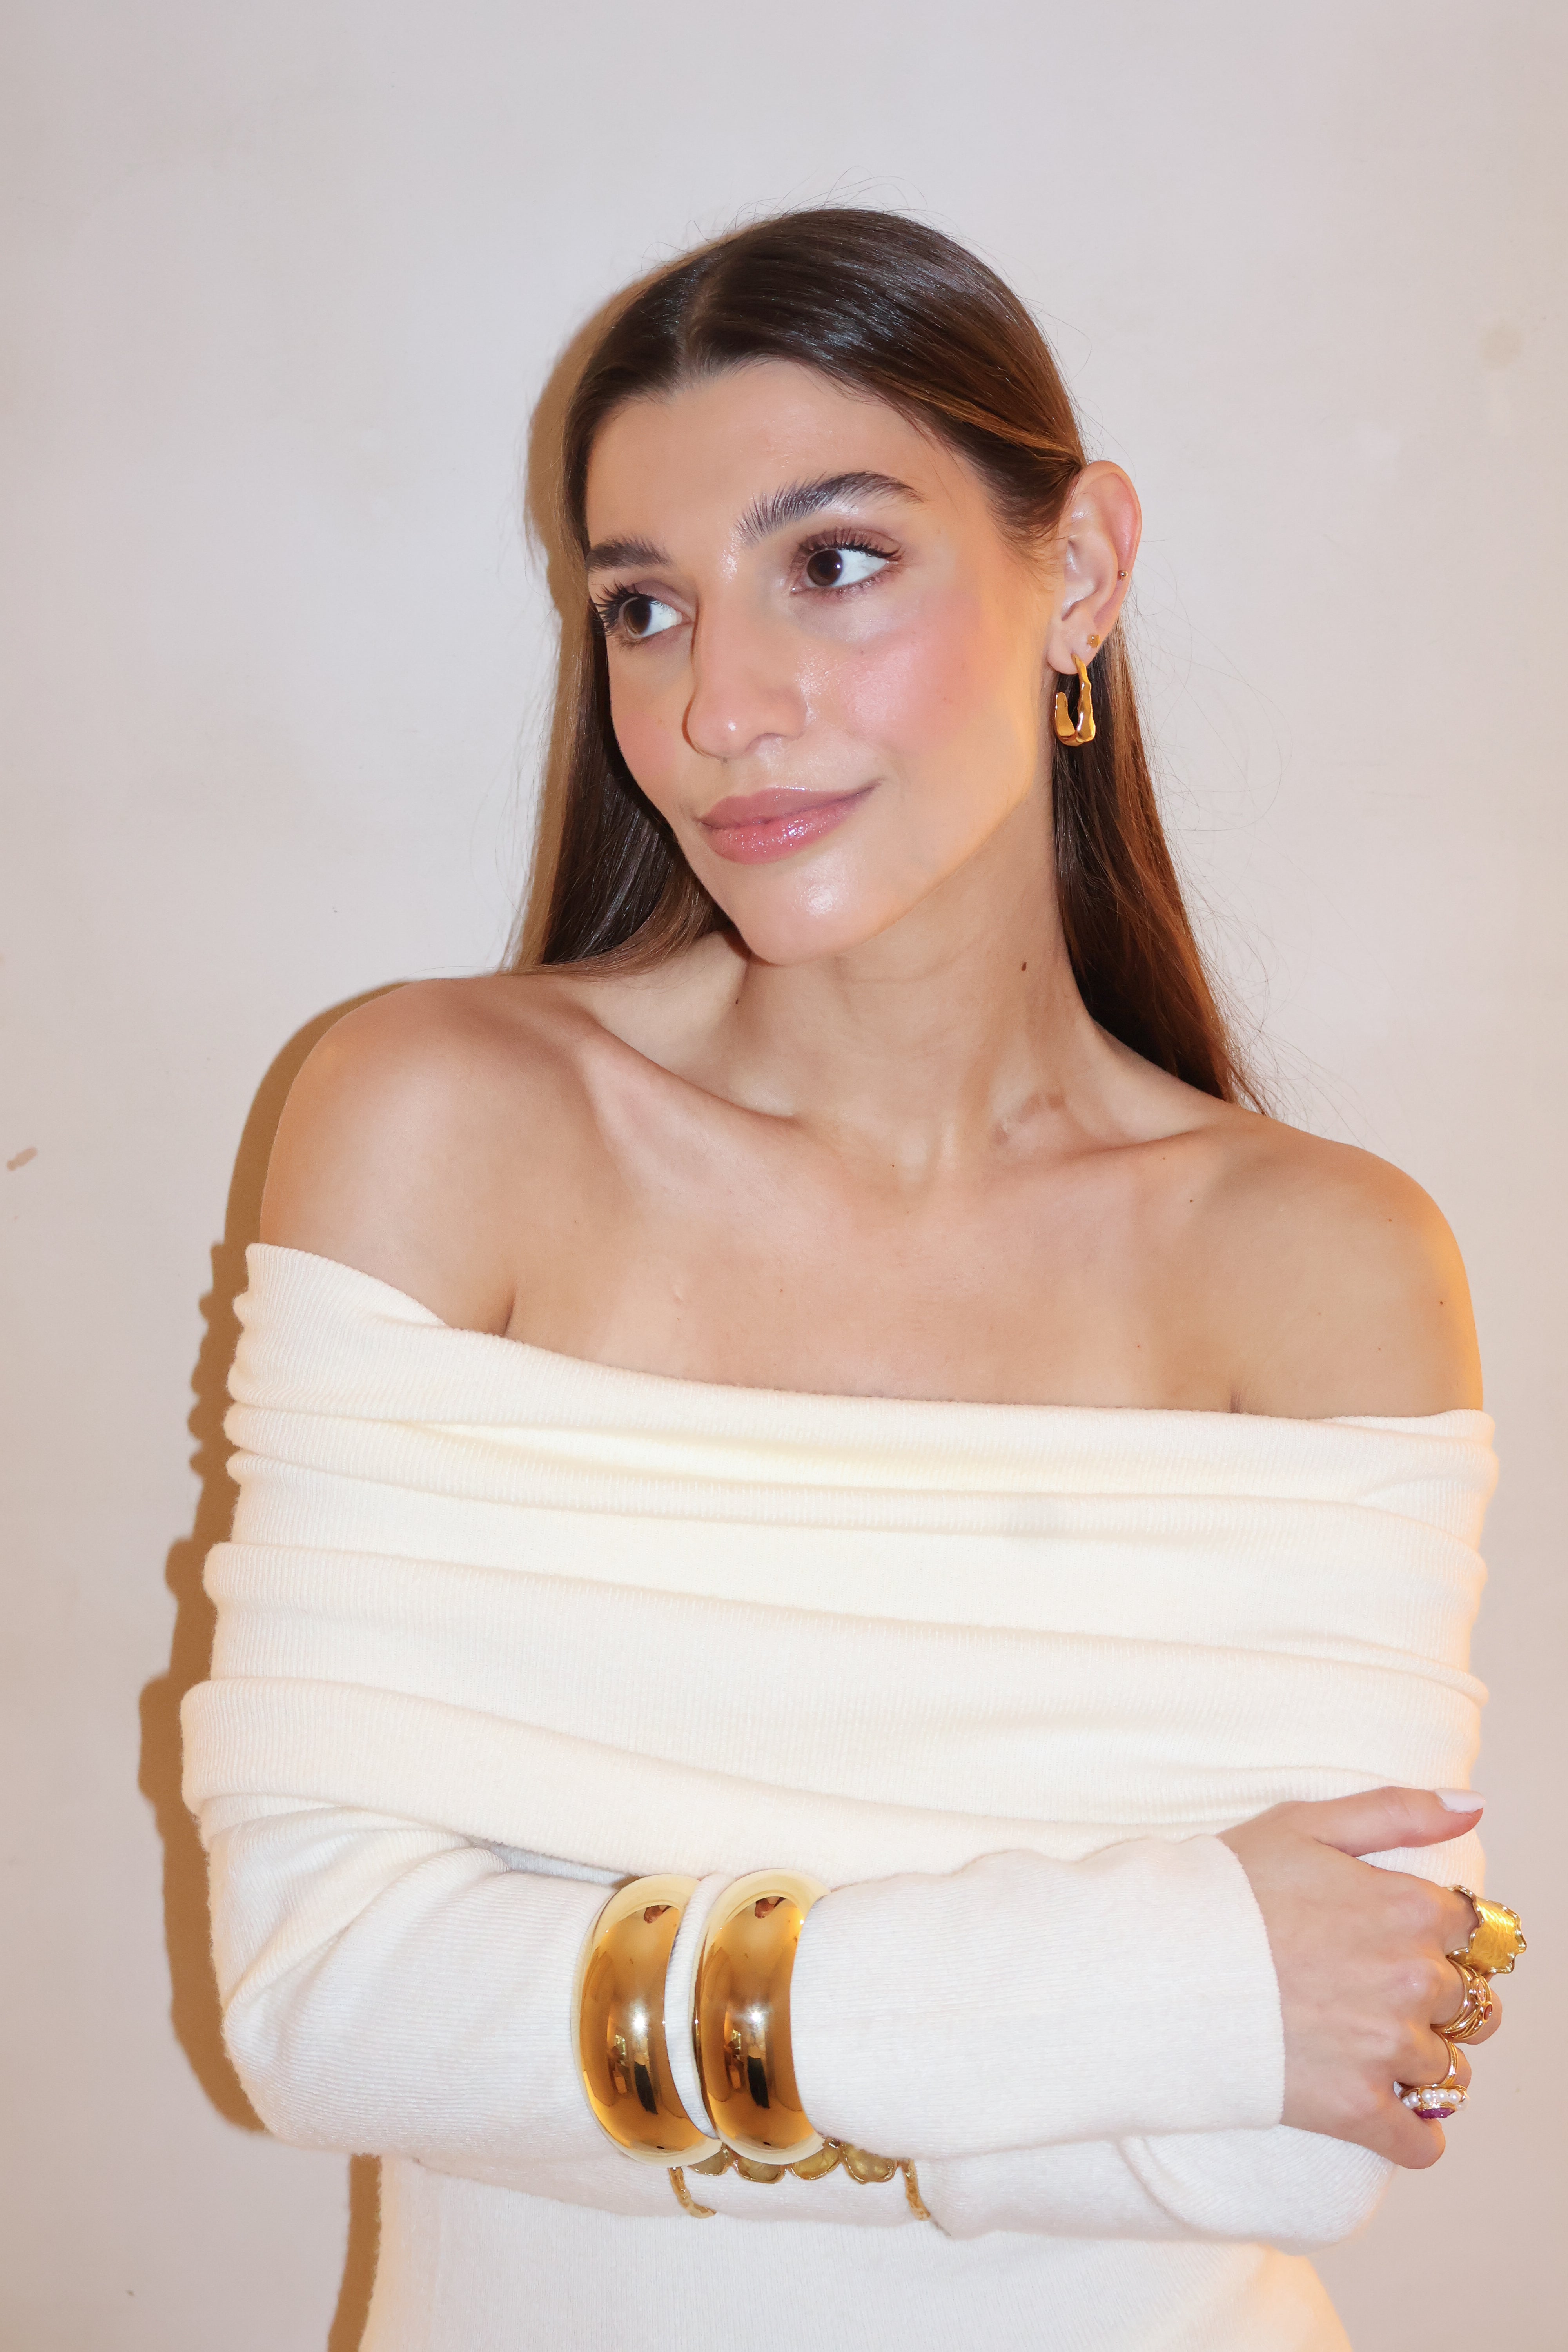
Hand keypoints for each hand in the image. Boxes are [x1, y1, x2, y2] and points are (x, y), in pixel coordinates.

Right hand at [1220, 1788, 1497, 2167]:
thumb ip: (1398, 1811)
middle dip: (1430, 2000)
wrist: (1160, 1964)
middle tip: (1371, 1991)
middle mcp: (1412, 1980)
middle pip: (1465, 2002)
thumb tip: (1472, 1807)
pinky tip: (1386, 2115)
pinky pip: (1420, 2143)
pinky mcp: (1357, 2108)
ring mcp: (1387, 2048)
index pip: (1468, 1929)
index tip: (1393, 1937)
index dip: (1432, 1932)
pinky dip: (1413, 2136)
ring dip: (1420, 2065)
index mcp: (1409, 1909)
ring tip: (1367, 2048)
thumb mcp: (1306, 1823)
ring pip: (1448, 2072)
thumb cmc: (1226, 1889)